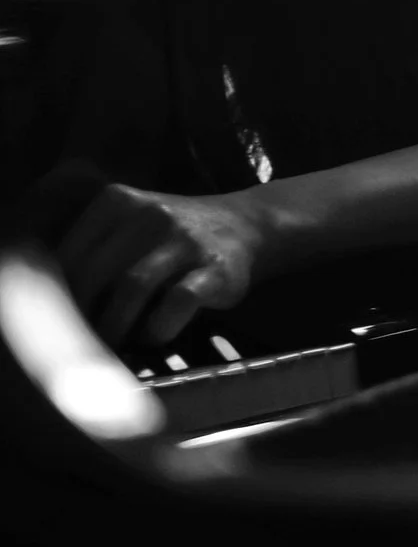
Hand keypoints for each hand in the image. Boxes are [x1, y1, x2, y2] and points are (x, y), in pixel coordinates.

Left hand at [53, 184, 264, 346]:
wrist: (246, 226)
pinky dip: (158, 327)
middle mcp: (151, 214)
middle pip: (94, 273)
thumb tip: (43, 307)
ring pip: (131, 287)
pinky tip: (155, 335)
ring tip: (112, 345)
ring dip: (115, 326)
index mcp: (118, 201)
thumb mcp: (128, 225)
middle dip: (81, 315)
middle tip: (79, 341)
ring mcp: (186, 239)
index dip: (56, 296)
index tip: (56, 322)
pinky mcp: (217, 268)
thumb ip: (89, 251)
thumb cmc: (170, 237)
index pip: (68, 255)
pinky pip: (178, 302)